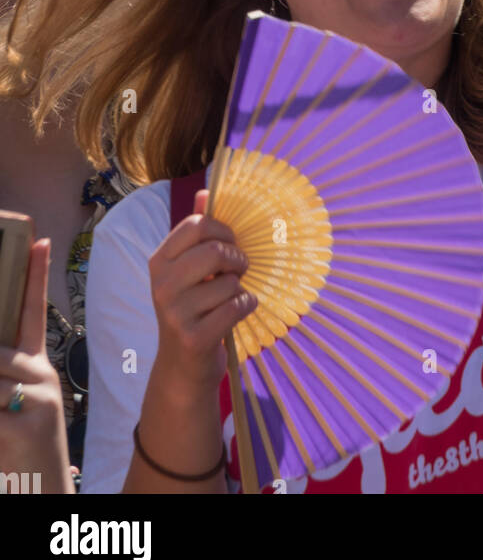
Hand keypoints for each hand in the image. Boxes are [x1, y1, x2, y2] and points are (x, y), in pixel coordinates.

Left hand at [0, 238, 72, 493]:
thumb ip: (4, 371)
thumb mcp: (12, 407)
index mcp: (38, 369)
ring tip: (0, 412)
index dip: (36, 274)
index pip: (36, 311)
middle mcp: (41, 377)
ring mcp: (35, 399)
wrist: (41, 494)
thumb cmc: (18, 449)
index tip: (39, 240)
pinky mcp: (22, 423)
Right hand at [149, 189, 256, 391]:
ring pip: (229, 283)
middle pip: (214, 251)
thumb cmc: (192, 309)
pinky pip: (236, 307)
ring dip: (239, 289)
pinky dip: (247, 306)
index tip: (232, 242)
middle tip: (239, 269)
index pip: (196, 226)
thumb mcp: (189, 270)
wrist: (182, 368)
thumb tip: (206, 192)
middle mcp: (161, 285)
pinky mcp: (193, 337)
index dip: (223, 230)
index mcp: (159, 262)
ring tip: (230, 298)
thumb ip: (197, 232)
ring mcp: (175, 313)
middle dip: (236, 259)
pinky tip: (239, 311)